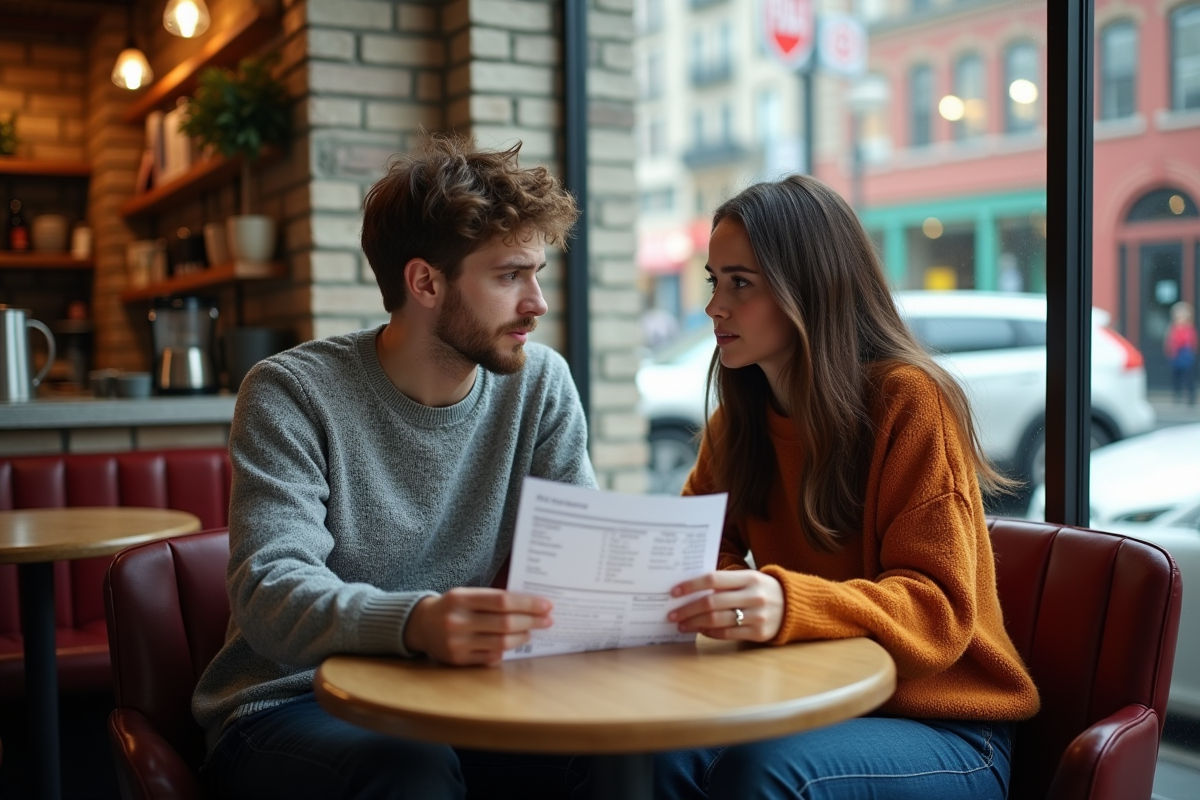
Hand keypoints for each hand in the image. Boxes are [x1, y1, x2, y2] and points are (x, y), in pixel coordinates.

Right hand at [403, 588, 552, 664]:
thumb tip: (530, 605)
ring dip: (522, 637)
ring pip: (500, 643)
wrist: (421, 625)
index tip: (547, 605)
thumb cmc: (453, 607)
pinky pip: (490, 658)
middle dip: (531, 621)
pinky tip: (513, 644)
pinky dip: (505, 651)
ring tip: (531, 632)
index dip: (528, 604)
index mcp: (461, 598)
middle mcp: (457, 621)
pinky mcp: (457, 660)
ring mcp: (457, 643)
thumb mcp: (467, 594)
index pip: (502, 601)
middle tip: (547, 620)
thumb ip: (493, 598)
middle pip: (505, 623)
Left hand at [668, 570, 783, 642]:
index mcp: (749, 577)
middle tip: (672, 614)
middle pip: (712, 602)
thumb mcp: (748, 579)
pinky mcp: (759, 633)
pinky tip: (700, 630)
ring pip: (717, 620)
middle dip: (687, 609)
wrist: (793, 606)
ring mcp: (758, 615)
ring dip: (695, 623)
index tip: (674, 592)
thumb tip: (690, 591)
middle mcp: (754, 595)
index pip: (713, 579)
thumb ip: (724, 583)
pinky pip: (728, 633)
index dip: (691, 585)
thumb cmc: (761, 590)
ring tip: (682, 625)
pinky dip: (710, 632)